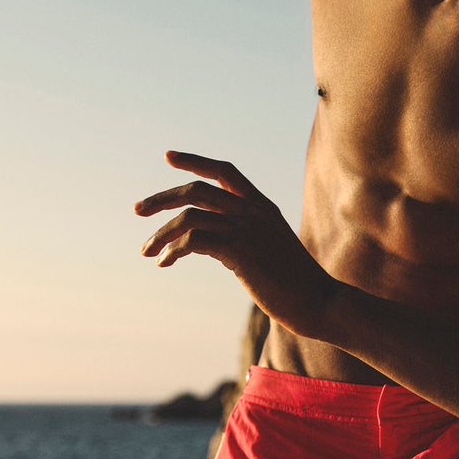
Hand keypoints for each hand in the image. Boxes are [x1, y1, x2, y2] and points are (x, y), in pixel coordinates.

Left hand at [135, 151, 336, 338]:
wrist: (320, 301)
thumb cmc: (296, 283)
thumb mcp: (270, 250)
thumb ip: (244, 238)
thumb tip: (214, 246)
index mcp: (262, 207)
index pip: (224, 172)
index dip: (194, 161)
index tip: (168, 157)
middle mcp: (253, 212)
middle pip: (196, 190)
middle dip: (162, 199)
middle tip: (138, 211)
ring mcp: (247, 230)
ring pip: (189, 216)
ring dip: (161, 232)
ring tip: (146, 251)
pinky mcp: (240, 252)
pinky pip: (194, 241)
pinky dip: (173, 250)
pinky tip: (165, 262)